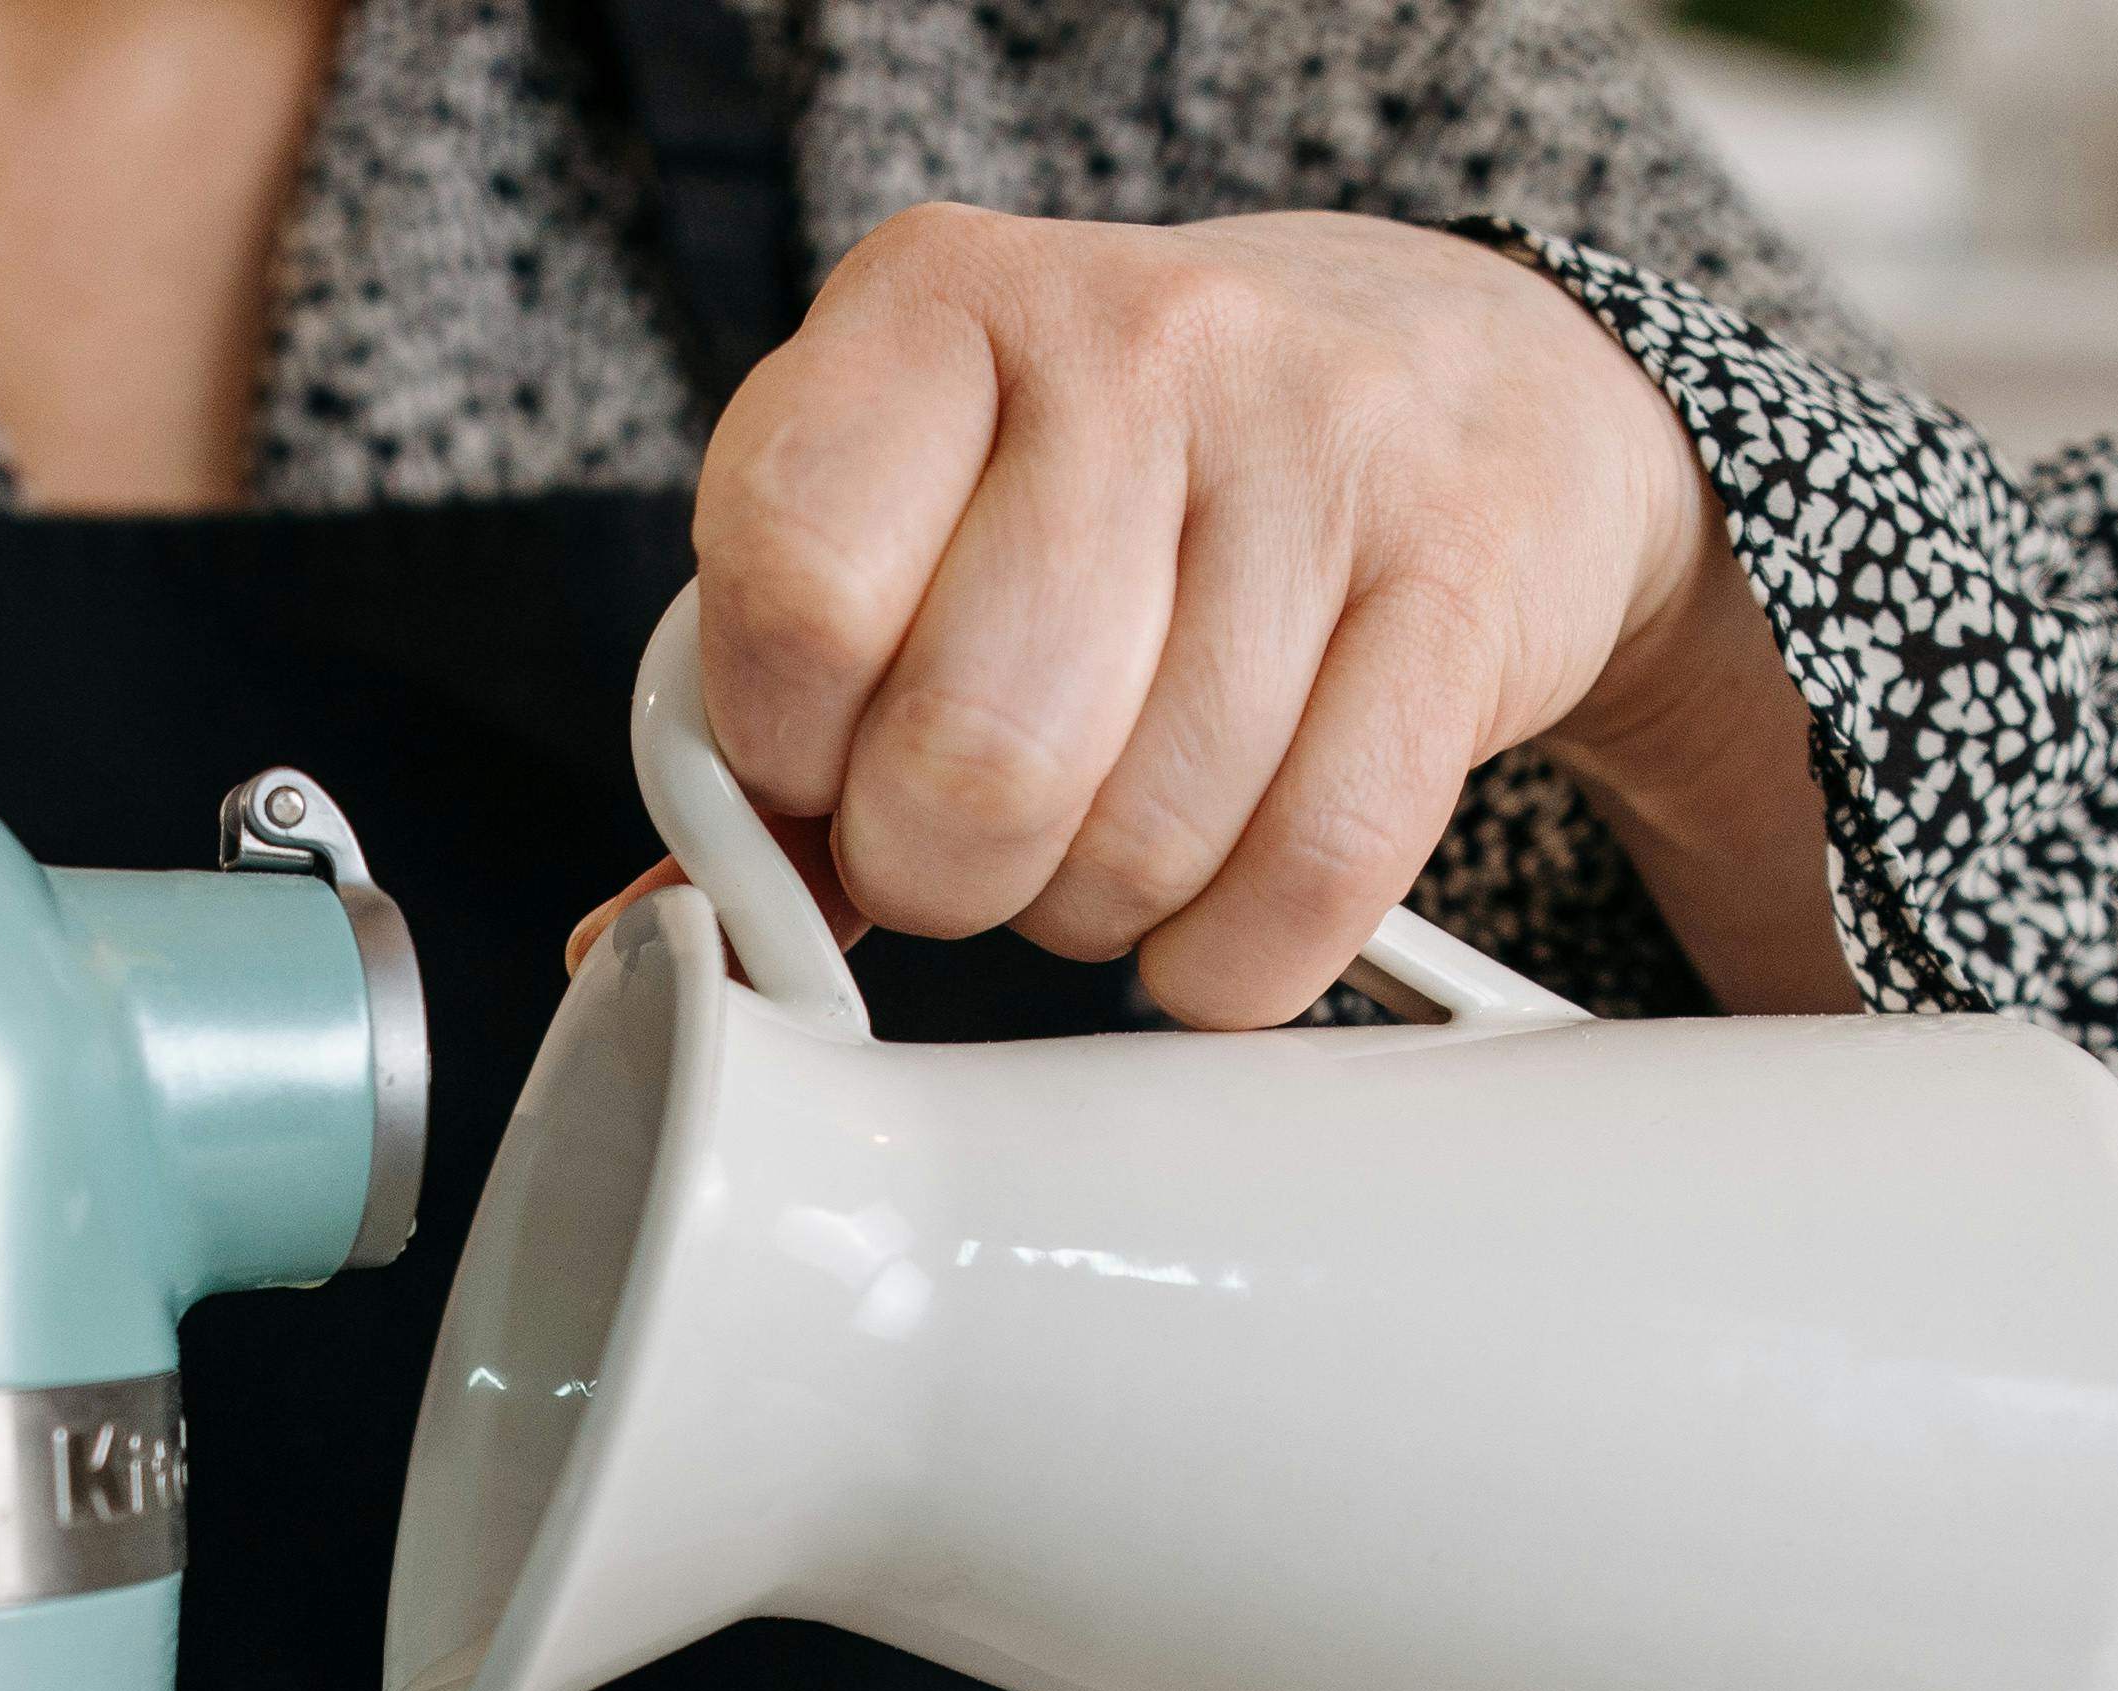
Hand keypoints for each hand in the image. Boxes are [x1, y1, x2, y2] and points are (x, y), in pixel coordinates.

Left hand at [673, 206, 1855, 1027]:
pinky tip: (1218, 898)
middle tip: (978, 834)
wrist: (1468, 387)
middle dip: (946, 868)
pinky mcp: (1463, 580)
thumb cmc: (1142, 475)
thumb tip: (649, 943)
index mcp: (933, 304)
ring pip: (1139, 843)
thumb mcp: (929, 511)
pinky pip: (1310, 876)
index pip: (789, 585)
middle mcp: (1133, 340)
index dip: (786, 748)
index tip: (826, 768)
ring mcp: (1319, 448)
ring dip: (1098, 911)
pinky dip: (1233, 960)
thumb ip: (783, 704)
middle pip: (966, 755)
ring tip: (1115, 824)